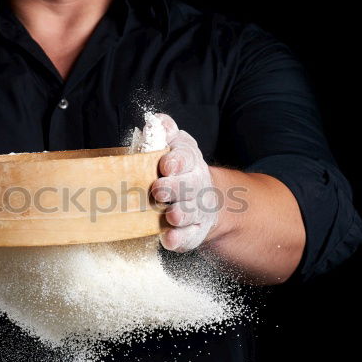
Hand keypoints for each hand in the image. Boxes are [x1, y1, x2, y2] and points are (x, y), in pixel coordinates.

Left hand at [150, 114, 218, 251]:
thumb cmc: (180, 169)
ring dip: (180, 214)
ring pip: (190, 212)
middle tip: (158, 190)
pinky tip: (169, 239)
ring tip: (170, 215)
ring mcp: (198, 209)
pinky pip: (190, 237)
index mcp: (190, 160)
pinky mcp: (195, 231)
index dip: (177, 161)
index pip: (187, 157)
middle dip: (175, 188)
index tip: (165, 165)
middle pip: (189, 185)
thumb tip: (155, 120)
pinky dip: (180, 240)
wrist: (206, 199)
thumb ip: (164, 133)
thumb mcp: (175, 146)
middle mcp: (197, 183)